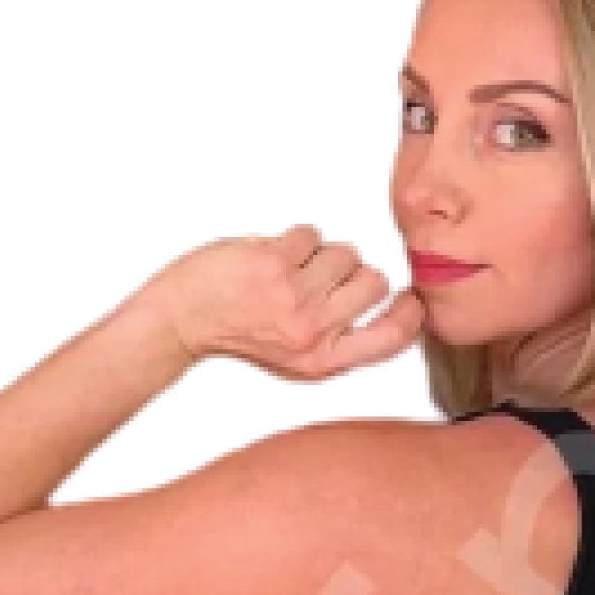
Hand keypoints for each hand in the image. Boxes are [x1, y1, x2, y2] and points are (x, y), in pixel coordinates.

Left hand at [146, 225, 426, 379]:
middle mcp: (312, 331)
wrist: (185, 317)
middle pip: (373, 281)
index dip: (409, 313)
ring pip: (343, 252)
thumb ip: (340, 338)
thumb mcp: (297, 357)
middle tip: (321, 279)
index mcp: (322, 360)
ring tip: (289, 270)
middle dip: (352, 271)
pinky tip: (271, 257)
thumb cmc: (237, 333)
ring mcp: (295, 295)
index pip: (391, 338)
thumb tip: (387, 305)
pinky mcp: (276, 263)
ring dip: (320, 253)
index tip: (409, 298)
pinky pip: (310, 234)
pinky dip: (293, 239)